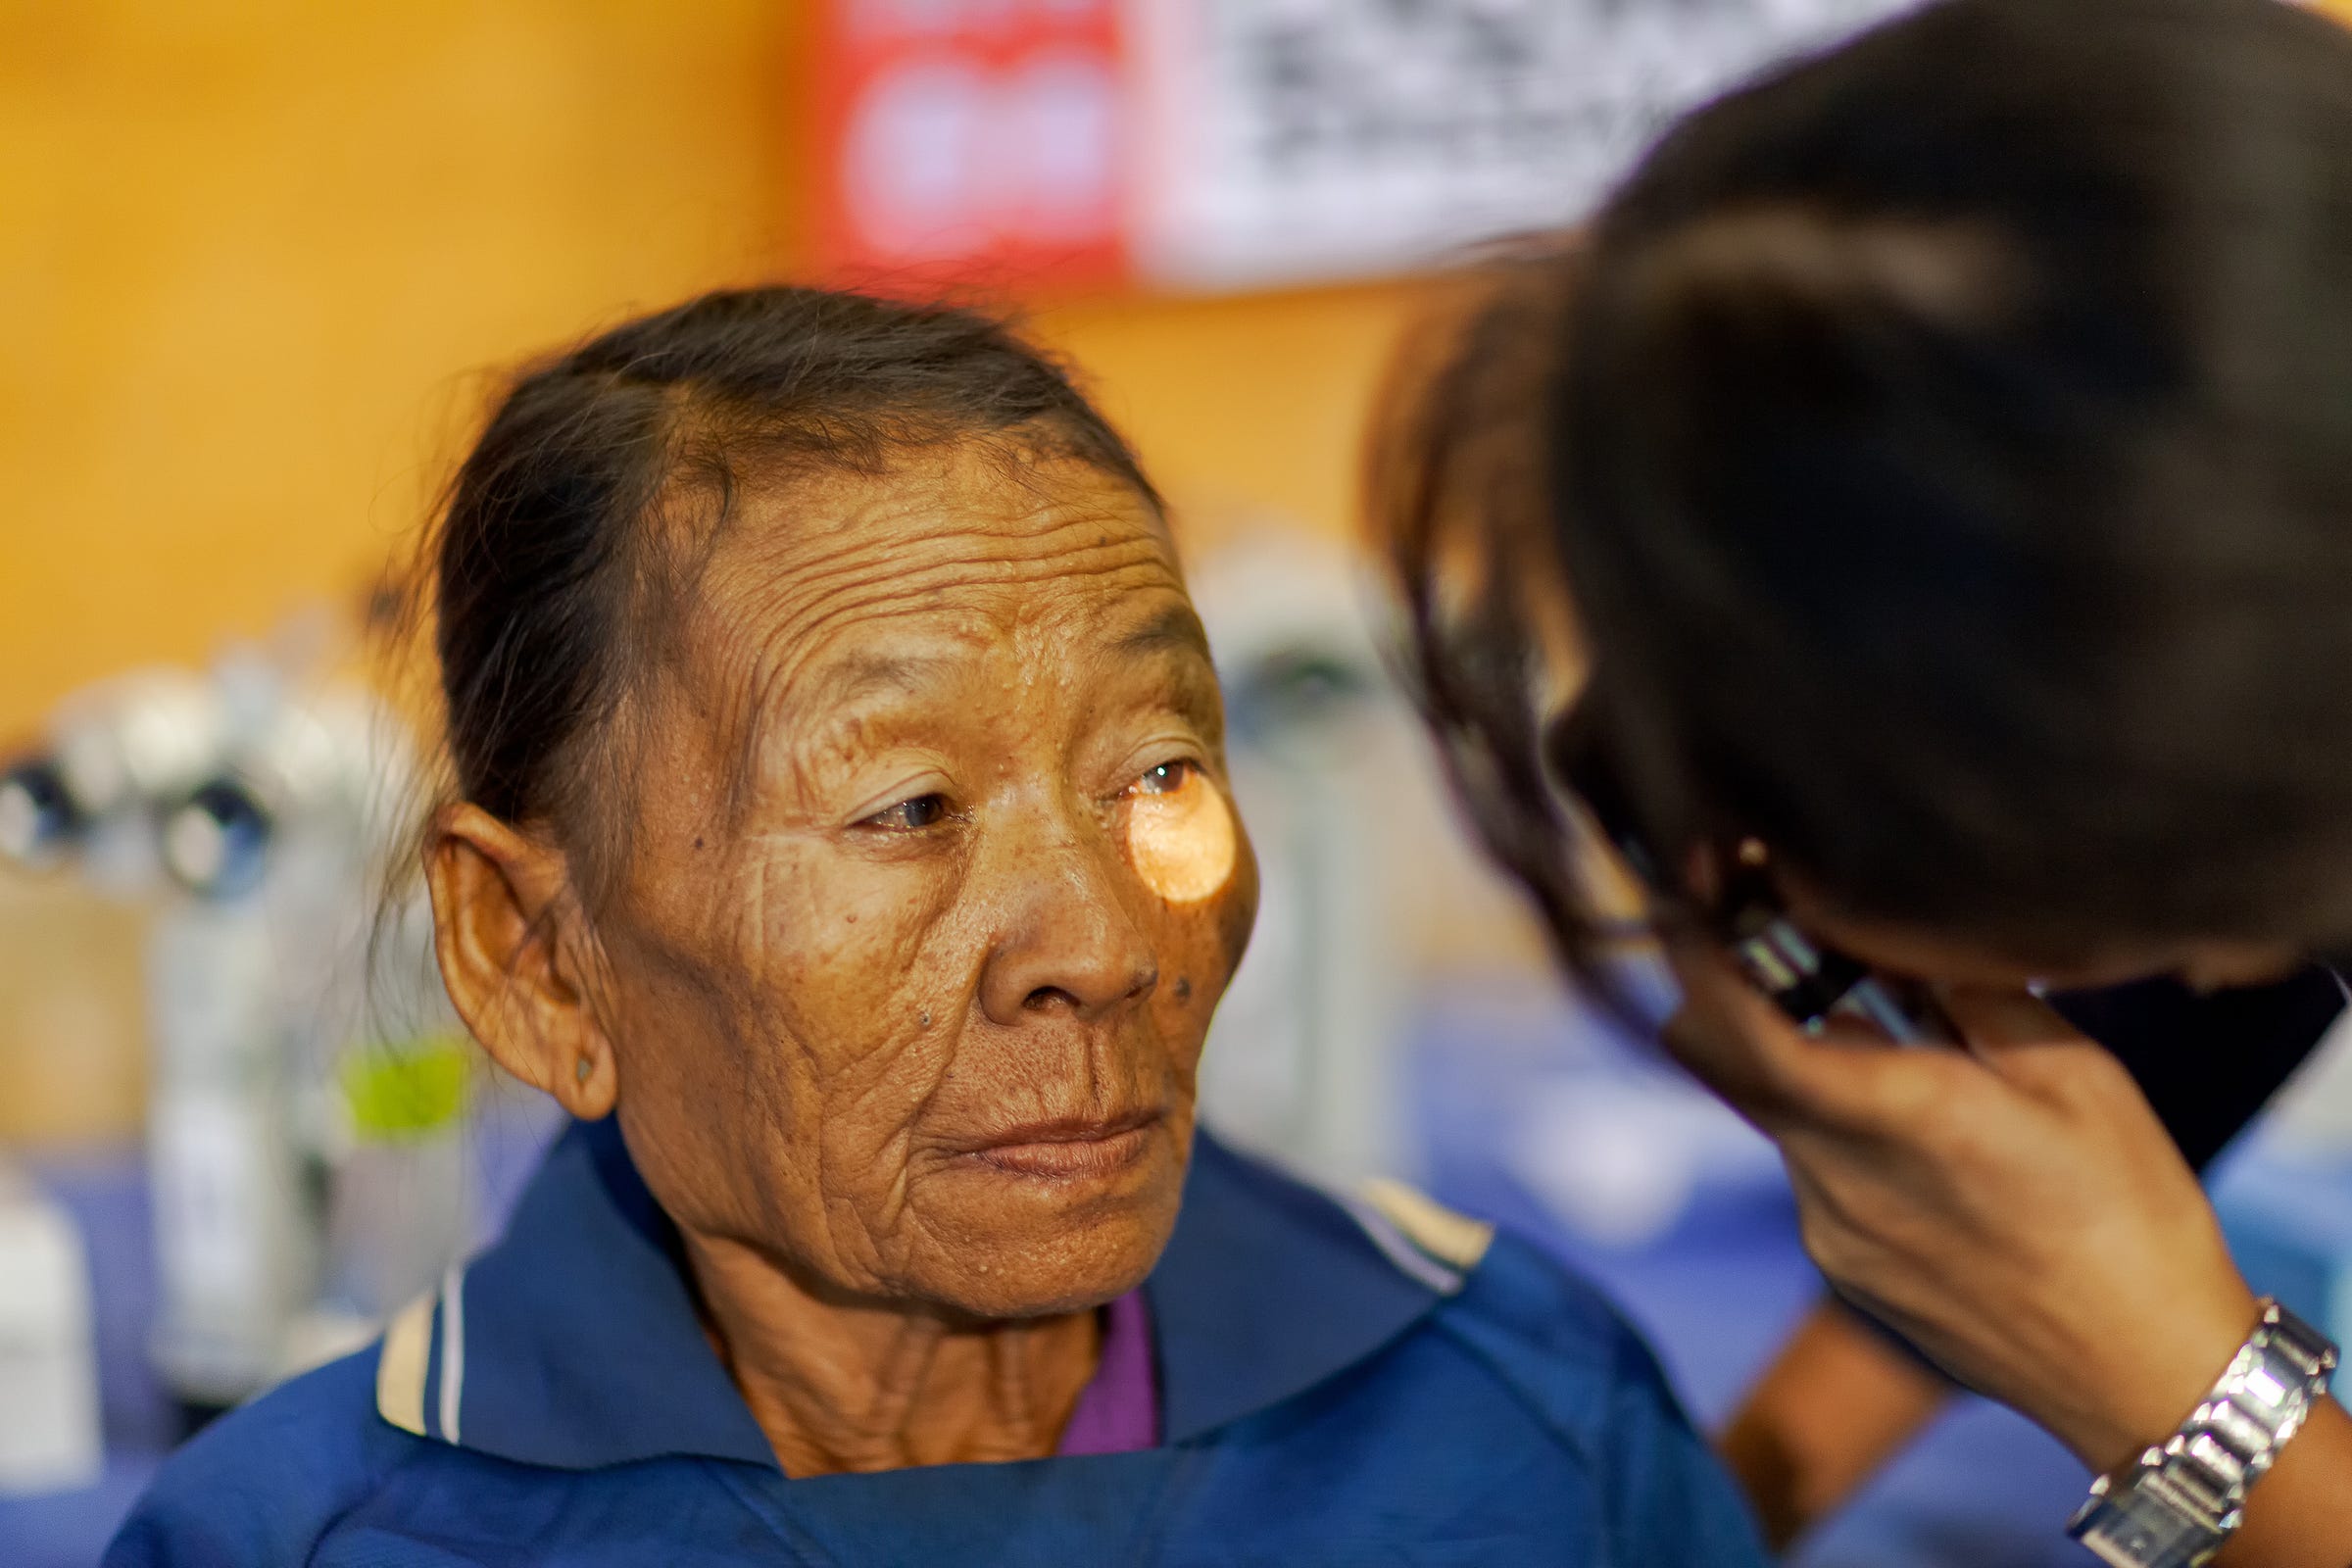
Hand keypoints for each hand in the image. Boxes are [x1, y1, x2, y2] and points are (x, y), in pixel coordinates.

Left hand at [1660, 939, 2256, 1473]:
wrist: (2145, 1376)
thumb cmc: (2129, 1215)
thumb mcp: (2074, 1075)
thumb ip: (1968, 995)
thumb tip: (1898, 934)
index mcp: (1892, 1116)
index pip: (1736, 1028)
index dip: (1696, 956)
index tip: (1691, 894)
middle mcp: (1835, 1177)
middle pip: (1732, 1066)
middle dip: (1741, 993)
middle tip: (1798, 942)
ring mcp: (1830, 1232)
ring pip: (1781, 1115)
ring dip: (1812, 1062)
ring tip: (1909, 1038)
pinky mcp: (1845, 1268)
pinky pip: (1815, 1170)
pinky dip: (1843, 1127)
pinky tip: (1932, 1133)